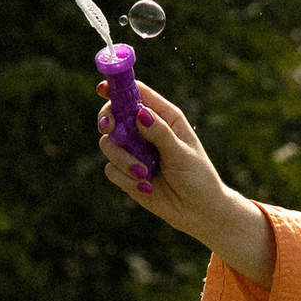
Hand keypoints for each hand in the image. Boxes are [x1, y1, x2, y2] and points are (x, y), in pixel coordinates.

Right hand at [96, 81, 271, 277]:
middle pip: (114, 114)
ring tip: (143, 174)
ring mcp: (134, 151)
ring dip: (122, 159)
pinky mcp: (126, 172)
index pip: (137, 94)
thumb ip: (160, 134)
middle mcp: (145, 131)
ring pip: (109, 143)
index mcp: (164, 117)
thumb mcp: (182, 154)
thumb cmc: (198, 178)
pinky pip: (111, 169)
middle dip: (108, 120)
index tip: (102, 88)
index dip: (117, 88)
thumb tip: (139, 113)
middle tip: (108, 128)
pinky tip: (145, 186)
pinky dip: (125, 177)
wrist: (198, 212)